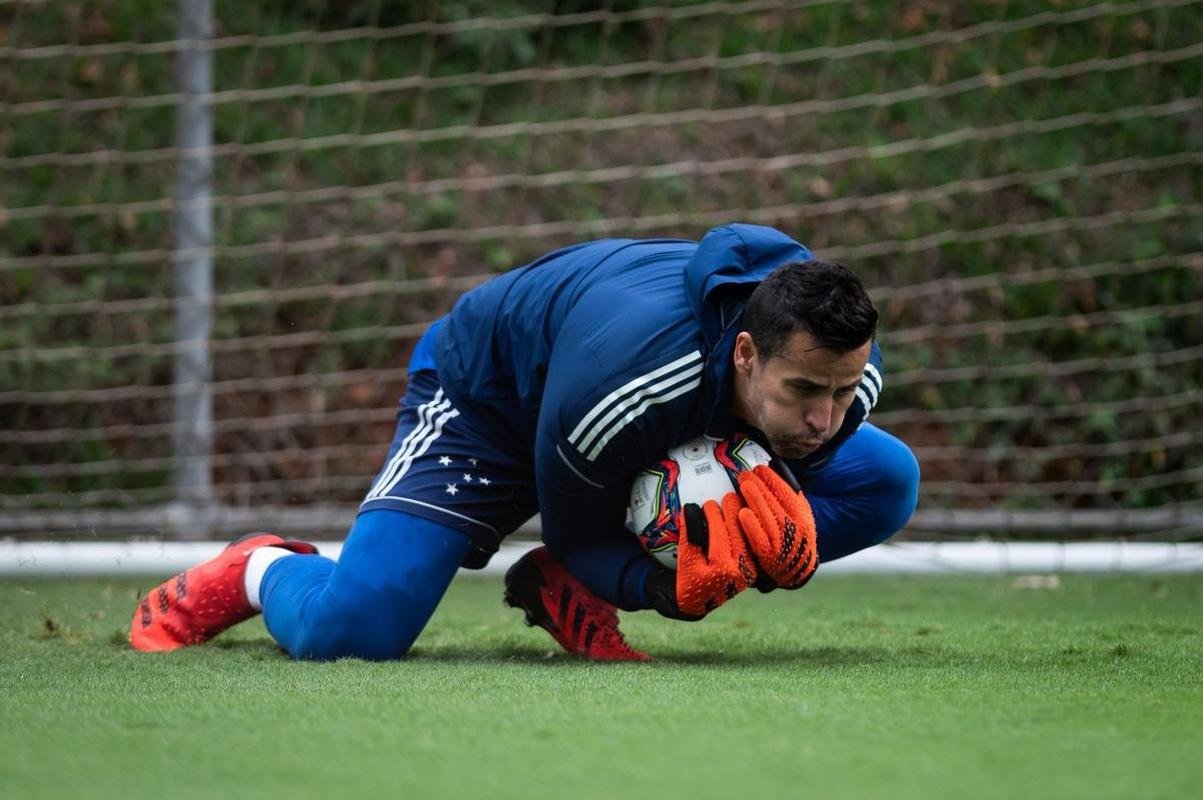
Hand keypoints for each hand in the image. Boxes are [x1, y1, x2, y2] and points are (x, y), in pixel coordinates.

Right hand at [674, 491, 758, 616]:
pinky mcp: (754, 569)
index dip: (713, 515)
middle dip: (734, 512)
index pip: (720, 533)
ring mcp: (750, 571)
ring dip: (745, 518)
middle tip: (728, 495)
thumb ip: (690, 534)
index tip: (708, 503)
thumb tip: (691, 508)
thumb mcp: (685, 558)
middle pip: (739, 533)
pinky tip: (745, 515)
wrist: (700, 602)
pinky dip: (749, 529)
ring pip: (749, 538)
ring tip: (738, 501)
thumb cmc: (688, 579)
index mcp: (722, 568)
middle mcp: (741, 570)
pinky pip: (753, 545)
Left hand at [736, 465, 818, 588]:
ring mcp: (783, 544)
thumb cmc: (791, 534)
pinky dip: (751, 526)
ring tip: (743, 485)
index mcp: (803, 516)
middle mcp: (796, 530)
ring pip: (768, 518)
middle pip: (776, 503)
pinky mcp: (769, 557)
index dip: (773, 479)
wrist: (796, 569)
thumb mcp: (797, 513)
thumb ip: (788, 493)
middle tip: (745, 474)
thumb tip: (774, 466)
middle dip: (760, 485)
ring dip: (755, 499)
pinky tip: (742, 513)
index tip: (760, 468)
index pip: (788, 493)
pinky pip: (760, 539)